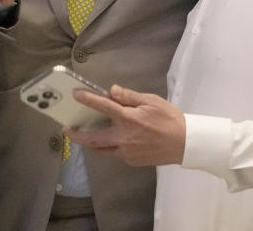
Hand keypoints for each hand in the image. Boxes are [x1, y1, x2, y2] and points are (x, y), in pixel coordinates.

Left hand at [63, 84, 185, 166]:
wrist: (185, 143)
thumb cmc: (170, 119)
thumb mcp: (151, 101)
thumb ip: (129, 97)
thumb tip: (111, 91)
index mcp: (129, 120)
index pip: (104, 107)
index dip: (88, 99)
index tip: (76, 94)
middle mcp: (124, 138)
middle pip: (94, 139)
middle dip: (77, 135)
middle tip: (66, 130)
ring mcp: (126, 152)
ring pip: (102, 149)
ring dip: (89, 143)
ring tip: (81, 136)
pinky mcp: (131, 161)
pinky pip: (114, 153)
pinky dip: (108, 146)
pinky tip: (108, 139)